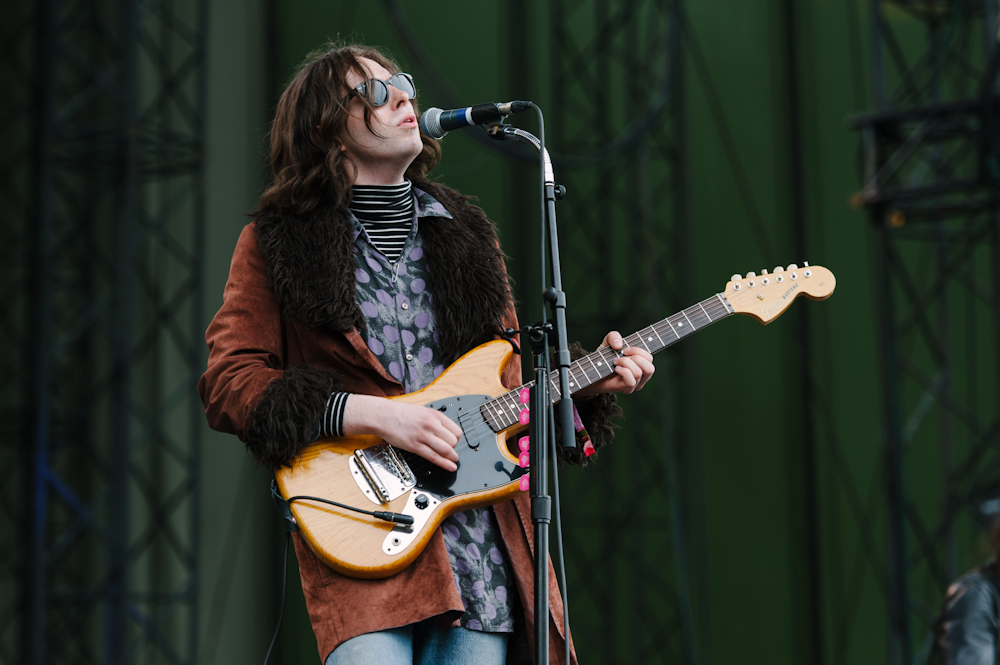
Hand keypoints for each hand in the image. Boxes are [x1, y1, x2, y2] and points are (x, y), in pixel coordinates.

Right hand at [342, 395, 462, 470]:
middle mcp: (431, 425)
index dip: (457, 439)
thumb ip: (435, 421)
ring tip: (452, 460)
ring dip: (451, 457)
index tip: (454, 442)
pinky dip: (444, 464)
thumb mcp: (423, 411)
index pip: (456, 430)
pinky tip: (450, 467)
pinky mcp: (415, 446)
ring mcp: (423, 436)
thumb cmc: (400, 413)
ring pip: (446, 450)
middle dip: (454, 448)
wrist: (383, 415)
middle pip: (453, 441)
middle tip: (450, 451)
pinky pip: (434, 457)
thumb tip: (446, 431)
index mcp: (435, 415)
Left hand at [574, 331, 654, 396]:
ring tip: (615, 362)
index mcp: (641, 366)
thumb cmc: (603, 359)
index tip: (625, 349)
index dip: (639, 351)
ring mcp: (634, 385)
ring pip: (638, 373)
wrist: (591, 372)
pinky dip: (623, 372)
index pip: (649, 358)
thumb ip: (614, 336)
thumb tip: (619, 345)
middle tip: (621, 356)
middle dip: (635, 357)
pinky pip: (631, 381)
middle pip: (650, 368)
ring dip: (625, 363)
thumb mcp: (607, 342)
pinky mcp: (625, 389)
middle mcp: (641, 377)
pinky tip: (615, 369)